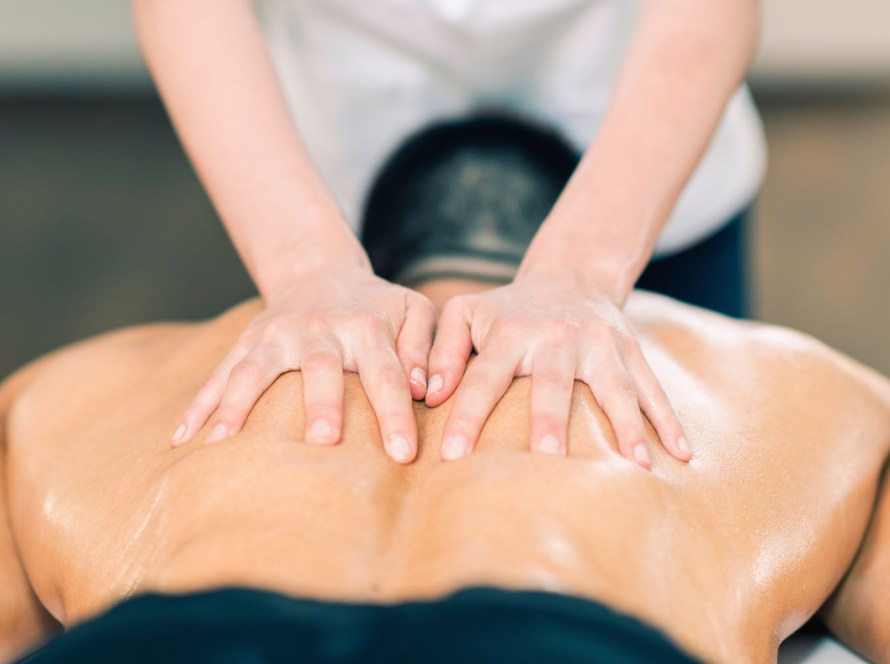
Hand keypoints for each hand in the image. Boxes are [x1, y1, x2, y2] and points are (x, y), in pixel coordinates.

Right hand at [171, 266, 435, 462]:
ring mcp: (276, 335)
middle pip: (320, 369)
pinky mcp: (247, 342)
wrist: (319, 270)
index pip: (386, 375)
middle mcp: (319, 329)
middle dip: (322, 404)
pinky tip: (182, 440)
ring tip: (222, 446)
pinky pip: (220, 374)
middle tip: (323, 442)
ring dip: (238, 407)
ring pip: (255, 371)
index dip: (396, 415)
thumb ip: (425, 346)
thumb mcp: (414, 311)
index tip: (404, 455)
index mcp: (365, 327)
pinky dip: (199, 405)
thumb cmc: (377, 305)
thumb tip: (423, 391)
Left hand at [424, 275, 689, 467]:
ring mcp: (600, 343)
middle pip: (552, 383)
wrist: (569, 275)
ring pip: (614, 386)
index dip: (467, 415)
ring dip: (626, 425)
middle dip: (548, 419)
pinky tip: (680, 455)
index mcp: (511, 332)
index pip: (484, 378)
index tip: (452, 457)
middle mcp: (557, 337)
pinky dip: (668, 420)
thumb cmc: (507, 309)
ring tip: (635, 466)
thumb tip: (431, 395)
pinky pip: (652, 386)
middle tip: (545, 457)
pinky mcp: (631, 349)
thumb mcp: (465, 313)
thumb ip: (441, 349)